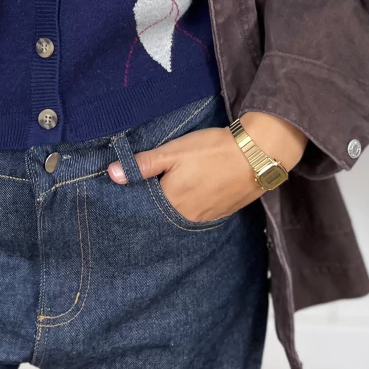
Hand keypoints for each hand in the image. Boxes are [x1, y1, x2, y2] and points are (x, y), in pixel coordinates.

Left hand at [105, 110, 306, 221]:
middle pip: (162, 216)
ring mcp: (207, 218)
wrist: (257, 154)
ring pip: (181, 216)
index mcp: (172, 202)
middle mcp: (187, 217)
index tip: (127, 193)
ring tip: (171, 191)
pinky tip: (192, 194)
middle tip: (149, 191)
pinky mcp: (222, 213)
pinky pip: (199, 215)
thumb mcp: (173, 151)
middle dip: (154, 206)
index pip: (144, 208)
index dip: (136, 199)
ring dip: (174, 207)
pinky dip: (191, 207)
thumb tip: (111, 174)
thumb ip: (143, 164)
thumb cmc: (211, 150)